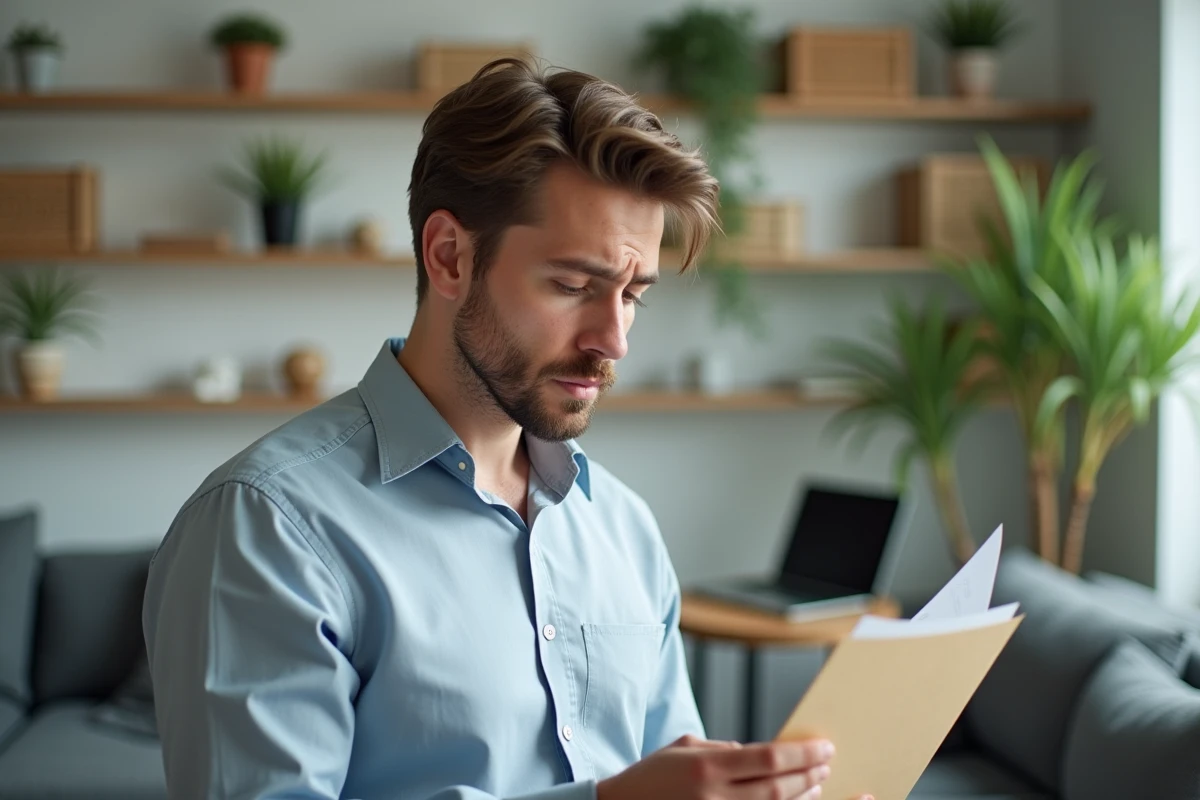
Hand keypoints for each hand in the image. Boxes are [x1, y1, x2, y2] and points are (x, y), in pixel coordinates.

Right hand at [596, 734, 873, 799]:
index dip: (803, 753)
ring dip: (803, 796)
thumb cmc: (651, 776)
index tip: (824, 747)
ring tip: (818, 783)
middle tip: (827, 763)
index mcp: (708, 767)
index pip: (769, 757)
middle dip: (809, 774)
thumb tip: (757, 752)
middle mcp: (715, 796)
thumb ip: (723, 749)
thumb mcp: (684, 747)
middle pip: (779, 786)